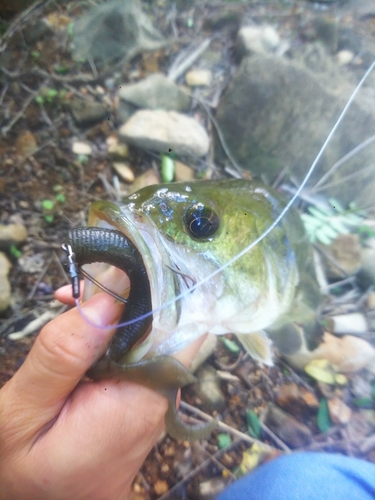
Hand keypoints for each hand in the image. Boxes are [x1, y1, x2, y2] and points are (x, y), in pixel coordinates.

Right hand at [0, 286, 204, 498]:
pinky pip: (136, 355)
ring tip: (68, 303)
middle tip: (73, 291)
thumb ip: (65, 352)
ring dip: (114, 312)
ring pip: (150, 335)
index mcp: (142, 400)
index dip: (157, 287)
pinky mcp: (141, 401)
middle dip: (126, 294)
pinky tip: (79, 329)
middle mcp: (160, 398)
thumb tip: (110, 292)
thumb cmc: (22, 471)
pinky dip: (110, 335)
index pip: (183, 326)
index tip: (115, 267)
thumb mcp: (25, 410)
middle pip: (166, 324)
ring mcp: (153, 400)